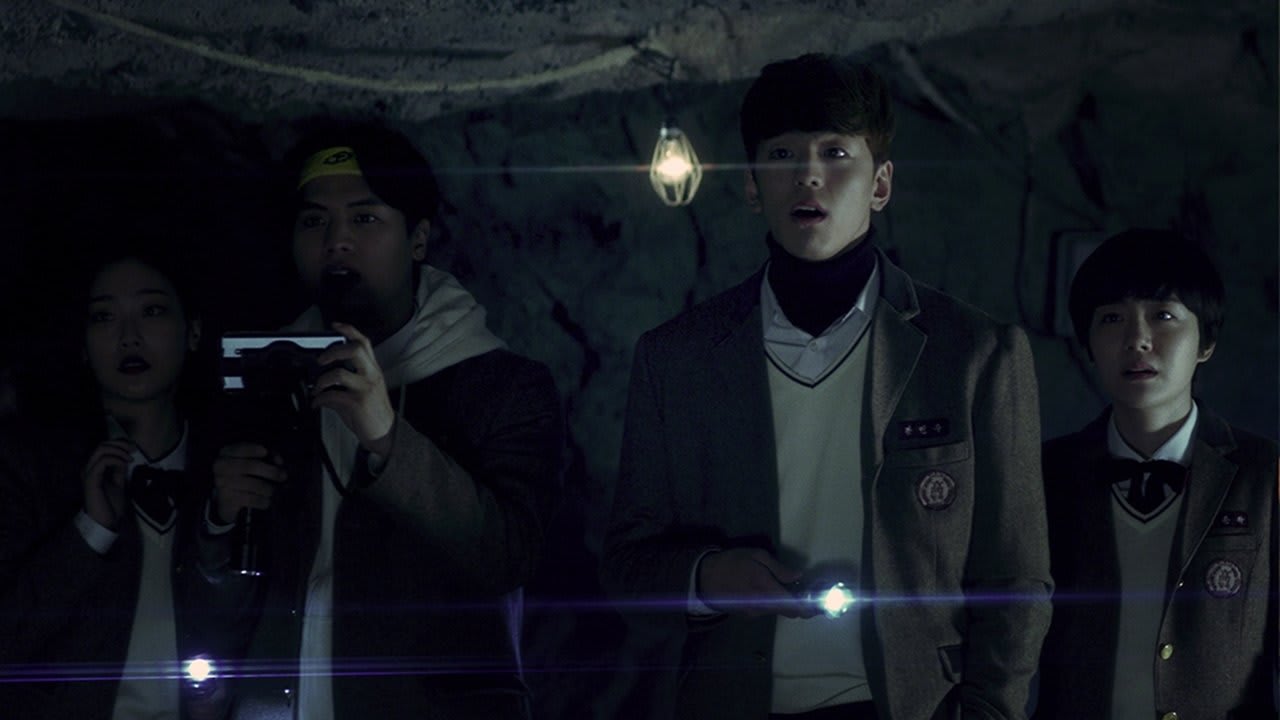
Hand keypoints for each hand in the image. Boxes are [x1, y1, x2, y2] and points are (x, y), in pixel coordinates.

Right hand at [81, 439, 133, 529]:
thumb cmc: (110, 505)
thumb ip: (118, 470)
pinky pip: (102, 461)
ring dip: (118, 450)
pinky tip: (125, 464)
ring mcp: (88, 473)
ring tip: (130, 457)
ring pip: (101, 450)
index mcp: (94, 469)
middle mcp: (88, 468)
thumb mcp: (118, 483)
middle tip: (133, 449)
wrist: (106, 522)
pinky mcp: (91, 479)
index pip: (103, 447)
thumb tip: (124, 457)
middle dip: (120, 443)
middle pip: (102, 445)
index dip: (119, 443)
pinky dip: (116, 459)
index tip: (134, 447)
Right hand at [211, 443, 286, 523]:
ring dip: (269, 488)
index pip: (239, 449)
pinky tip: (268, 501)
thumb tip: (279, 462)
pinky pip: (250, 499)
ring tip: (275, 491)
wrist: (230, 499)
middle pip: (249, 466)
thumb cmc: (247, 473)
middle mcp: (220, 466)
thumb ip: (268, 457)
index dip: (252, 449)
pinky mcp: (226, 499)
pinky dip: (263, 501)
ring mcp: (221, 483)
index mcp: (226, 452)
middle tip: (284, 476)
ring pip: (252, 484)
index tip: (265, 451)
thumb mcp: (256, 460)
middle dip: (270, 471)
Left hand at [311, 322, 394, 455]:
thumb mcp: (365, 391)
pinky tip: (317, 404)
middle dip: (333, 351)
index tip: (335, 325)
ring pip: (339, 373)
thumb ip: (349, 380)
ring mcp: (365, 389)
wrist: (385, 434)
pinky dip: (319, 400)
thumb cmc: (373, 413)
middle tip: (321, 360)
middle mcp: (372, 376)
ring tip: (316, 388)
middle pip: (355, 350)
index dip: (349, 331)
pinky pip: (332, 396)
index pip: (364, 343)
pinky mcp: (357, 404)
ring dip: (321, 380)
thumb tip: (324, 379)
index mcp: (373, 370)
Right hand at [696, 548, 817, 617]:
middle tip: (813, 599)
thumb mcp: (756, 556)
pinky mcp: (748, 614)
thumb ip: (778, 568)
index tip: (822, 605)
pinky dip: (775, 604)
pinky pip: (767, 610)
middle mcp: (763, 605)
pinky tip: (774, 593)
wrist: (704, 578)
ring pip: (779, 611)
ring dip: (788, 604)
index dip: (810, 608)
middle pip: (790, 612)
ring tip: (794, 592)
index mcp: (766, 588)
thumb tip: (798, 576)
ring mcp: (755, 612)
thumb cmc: (732, 562)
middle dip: (803, 608)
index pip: (794, 605)